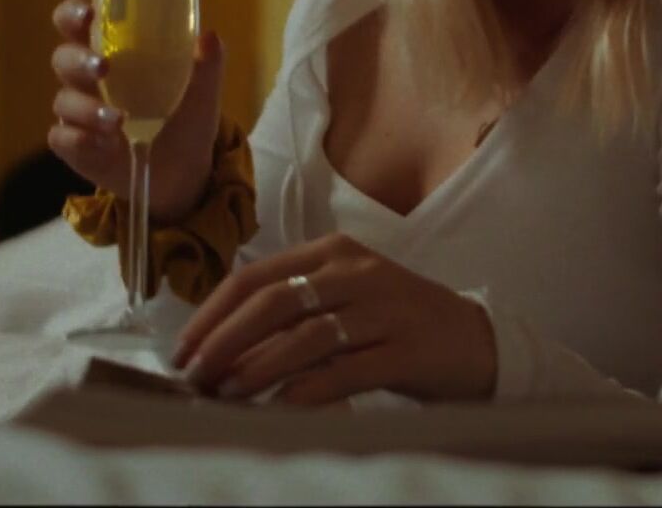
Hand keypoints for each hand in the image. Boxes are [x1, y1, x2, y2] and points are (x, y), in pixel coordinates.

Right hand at [47, 0, 224, 224]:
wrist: (184, 172)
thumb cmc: (185, 120)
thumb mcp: (202, 93)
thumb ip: (207, 64)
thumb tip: (210, 37)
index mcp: (112, 52)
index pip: (77, 23)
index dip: (72, 14)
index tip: (88, 13)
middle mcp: (88, 79)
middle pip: (63, 58)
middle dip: (78, 60)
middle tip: (103, 67)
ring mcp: (77, 114)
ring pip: (63, 100)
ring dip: (87, 108)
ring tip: (118, 120)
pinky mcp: (74, 146)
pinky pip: (61, 138)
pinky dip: (80, 140)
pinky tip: (106, 145)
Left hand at [169, 233, 497, 406]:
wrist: (478, 342)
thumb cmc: (398, 323)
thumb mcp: (346, 299)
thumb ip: (294, 310)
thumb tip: (223, 346)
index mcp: (335, 252)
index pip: (255, 276)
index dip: (212, 314)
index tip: (182, 349)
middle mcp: (357, 273)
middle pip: (272, 303)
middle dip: (223, 341)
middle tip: (195, 376)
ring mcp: (383, 310)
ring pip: (304, 337)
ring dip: (256, 368)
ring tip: (226, 394)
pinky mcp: (405, 351)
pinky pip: (343, 371)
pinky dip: (305, 392)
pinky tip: (279, 409)